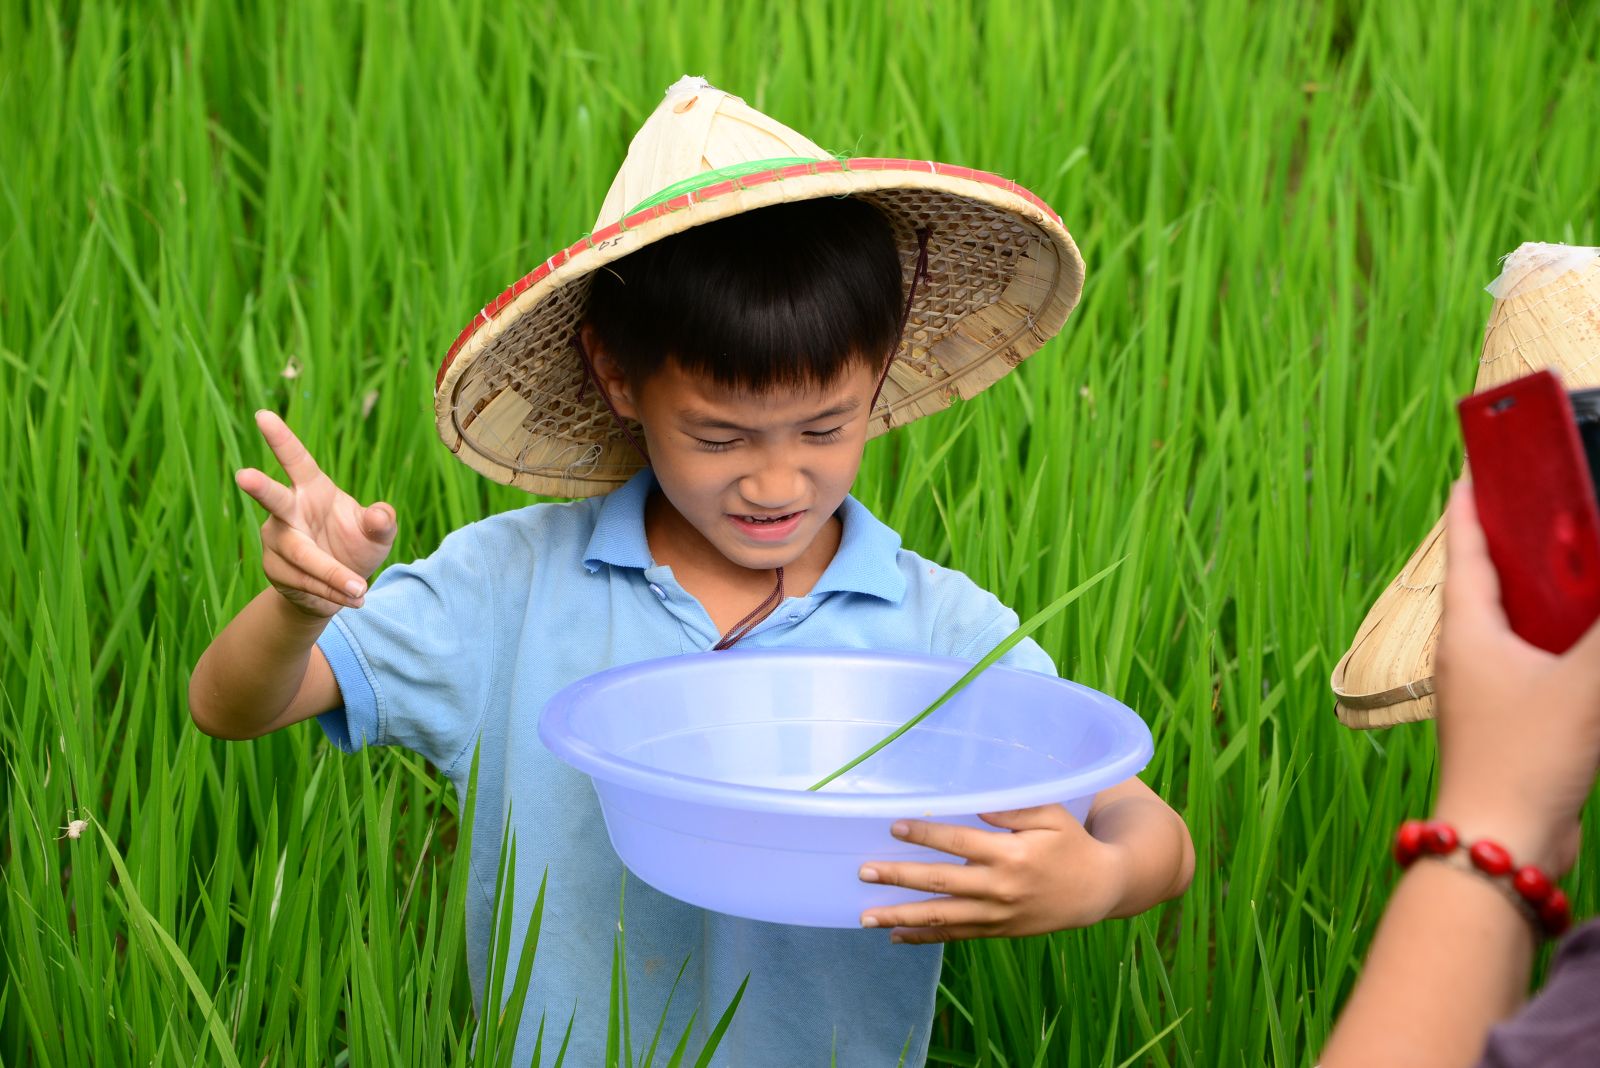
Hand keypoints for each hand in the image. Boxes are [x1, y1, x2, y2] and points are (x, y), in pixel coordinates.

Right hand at [235, 410, 396, 618]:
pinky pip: (304, 581)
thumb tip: (382, 514)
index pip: (296, 460)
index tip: (263, 415)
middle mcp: (287, 511)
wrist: (339, 588)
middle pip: (274, 499)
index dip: (281, 439)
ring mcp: (277, 540)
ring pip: (300, 555)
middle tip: (244, 475)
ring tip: (361, 587)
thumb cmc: (355, 545)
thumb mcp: (377, 534)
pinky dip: (331, 591)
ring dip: (331, 573)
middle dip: (260, 487)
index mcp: (311, 489)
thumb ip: (381, 521)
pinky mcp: (276, 570)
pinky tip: (352, 598)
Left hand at [856, 804, 1126, 943]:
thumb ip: (1012, 808)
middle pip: (941, 882)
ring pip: (942, 917)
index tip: (894, 827)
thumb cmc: (1072, 844)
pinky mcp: (998, 931)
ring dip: (901, 916)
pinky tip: (896, 936)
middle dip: (899, 877)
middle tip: (864, 871)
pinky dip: (924, 937)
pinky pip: (955, 936)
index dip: (925, 834)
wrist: (1098, 890)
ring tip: (866, 917)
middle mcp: (1001, 887)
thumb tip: (973, 805)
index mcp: (1012, 854)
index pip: (959, 842)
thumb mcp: (1051, 815)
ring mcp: (998, 914)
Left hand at [1433, 479, 1599, 875]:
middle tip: (1555, 506)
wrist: (1498, 846)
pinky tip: (1590, 641)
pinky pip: (1538, 663)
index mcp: (1468, 630)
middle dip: (1520, 543)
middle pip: (1493, 579)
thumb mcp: (1586, 684)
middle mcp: (1468, 652)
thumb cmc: (1525, 760)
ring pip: (1518, 623)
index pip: (1468, 546)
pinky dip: (1564, 642)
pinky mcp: (1513, 720)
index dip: (1476, 503)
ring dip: (1548, 595)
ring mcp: (1488, 688)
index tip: (1482, 465)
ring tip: (1582, 564)